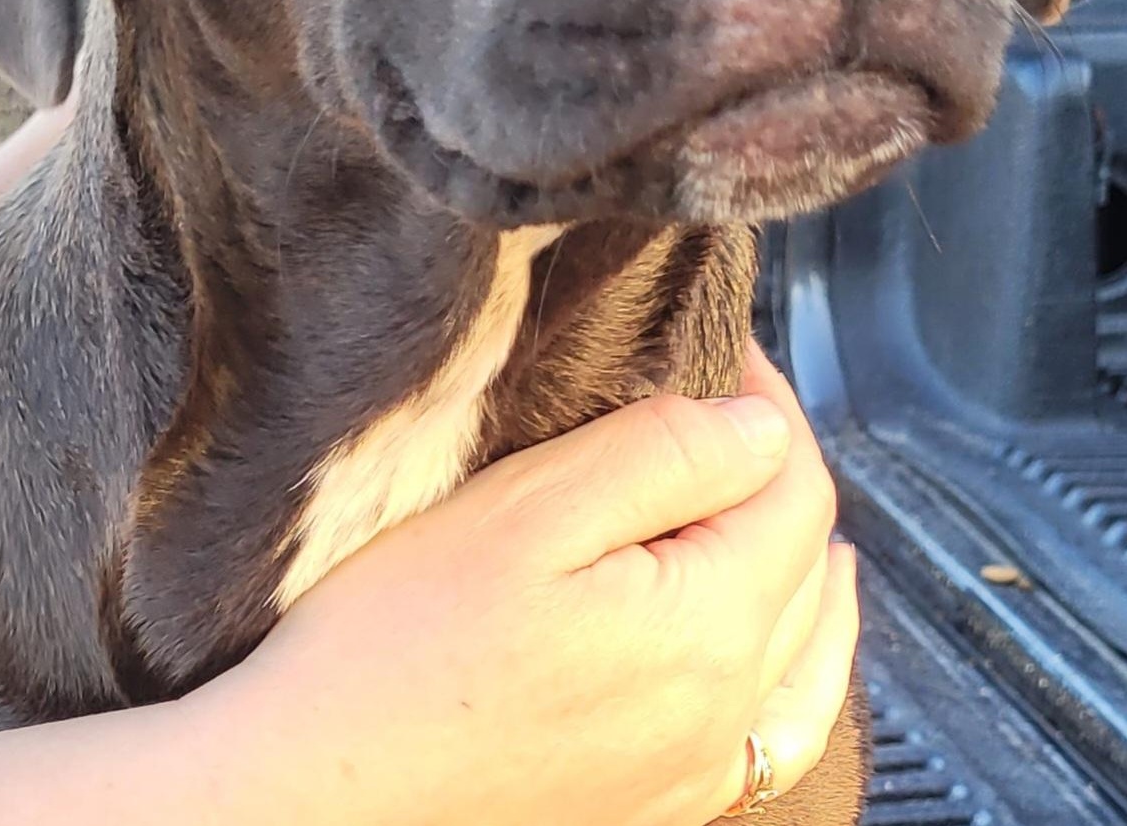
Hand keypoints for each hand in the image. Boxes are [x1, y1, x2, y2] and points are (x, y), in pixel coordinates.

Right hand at [195, 348, 858, 825]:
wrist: (320, 794)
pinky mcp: (658, 805)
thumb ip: (660, 457)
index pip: (793, 489)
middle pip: (804, 563)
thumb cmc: (398, 647)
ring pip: (806, 650)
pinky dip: (801, 671)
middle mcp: (724, 712)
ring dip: (804, 564)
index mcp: (706, 627)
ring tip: (785, 504)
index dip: (768, 402)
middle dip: (776, 466)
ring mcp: (695, 771)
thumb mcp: (526, 511)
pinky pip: (780, 735)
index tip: (725, 347)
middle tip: (724, 397)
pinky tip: (783, 649)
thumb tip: (762, 426)